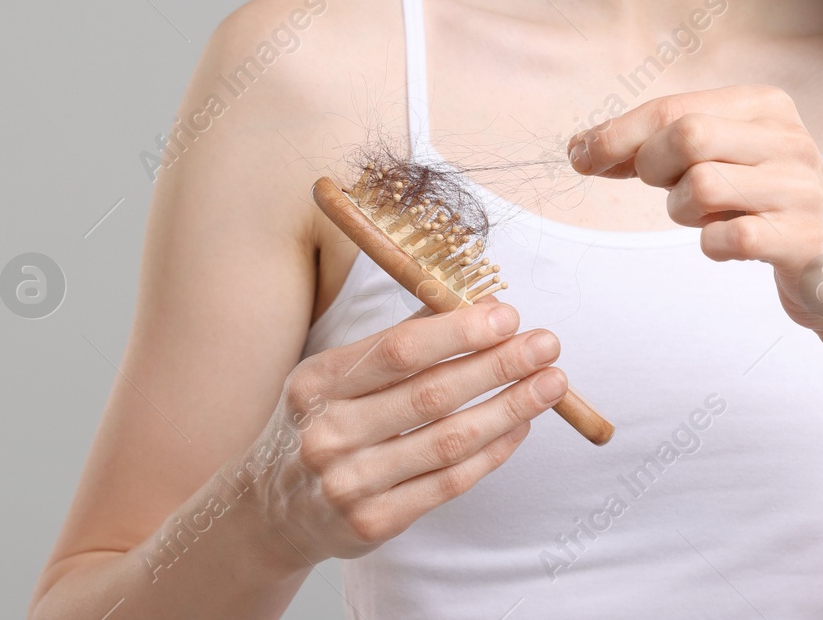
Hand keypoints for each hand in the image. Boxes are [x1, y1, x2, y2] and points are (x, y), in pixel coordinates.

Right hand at [239, 299, 566, 565]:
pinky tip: (520, 426)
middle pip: (431, 394)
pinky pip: (449, 483)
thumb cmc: (321, 423)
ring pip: (449, 441)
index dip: (460, 332)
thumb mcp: (337, 375)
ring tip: (551, 384)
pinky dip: (493, 452)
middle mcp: (328, 433)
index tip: (508, 315)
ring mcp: (349, 484)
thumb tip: (473, 300)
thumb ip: (400, 340)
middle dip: (500, 365)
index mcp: (318, 383)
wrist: (272, 509)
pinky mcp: (373, 523)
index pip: (400, 351)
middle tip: (547, 345)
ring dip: (510, 408)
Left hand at [566, 85, 822, 333]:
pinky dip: (713, 246)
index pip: (673, 108)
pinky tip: (729, 245)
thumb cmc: (772, 210)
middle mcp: (788, 139)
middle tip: (663, 189)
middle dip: (652, 167)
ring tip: (706, 220)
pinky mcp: (803, 240)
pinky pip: (728, 239)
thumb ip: (667, 145)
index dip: (617, 134)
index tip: (580, 157)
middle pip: (686, 136)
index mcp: (766, 107)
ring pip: (701, 186)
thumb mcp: (731, 159)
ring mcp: (799, 190)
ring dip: (683, 213)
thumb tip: (584, 146)